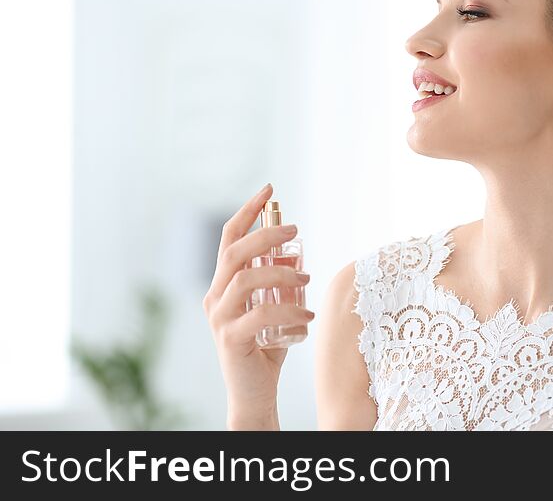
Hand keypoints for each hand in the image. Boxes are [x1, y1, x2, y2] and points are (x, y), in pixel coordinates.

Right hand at [202, 183, 313, 426]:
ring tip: (306, 279)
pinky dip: (289, 310)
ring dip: (281, 272)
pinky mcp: (231, 338)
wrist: (255, 393)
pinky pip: (260, 313)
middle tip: (295, 231)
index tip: (269, 189)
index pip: (229, 239)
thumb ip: (281, 284)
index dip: (247, 211)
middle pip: (235, 252)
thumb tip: (298, 255)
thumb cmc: (266, 347)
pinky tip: (307, 317)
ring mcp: (220, 317)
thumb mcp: (276, 307)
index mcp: (223, 285)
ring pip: (245, 278)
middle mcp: (215, 297)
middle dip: (266, 234)